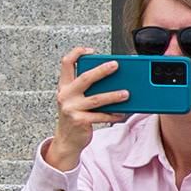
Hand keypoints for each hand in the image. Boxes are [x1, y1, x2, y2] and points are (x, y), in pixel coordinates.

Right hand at [45, 47, 130, 170]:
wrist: (67, 140)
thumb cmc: (75, 116)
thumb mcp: (75, 99)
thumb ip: (85, 88)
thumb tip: (110, 78)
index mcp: (64, 86)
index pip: (66, 63)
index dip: (77, 53)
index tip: (90, 50)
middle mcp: (65, 95)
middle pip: (85, 78)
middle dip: (101, 71)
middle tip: (115, 65)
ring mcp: (71, 108)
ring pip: (96, 99)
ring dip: (113, 96)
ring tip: (126, 93)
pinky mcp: (78, 121)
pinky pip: (99, 116)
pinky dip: (112, 114)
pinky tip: (120, 113)